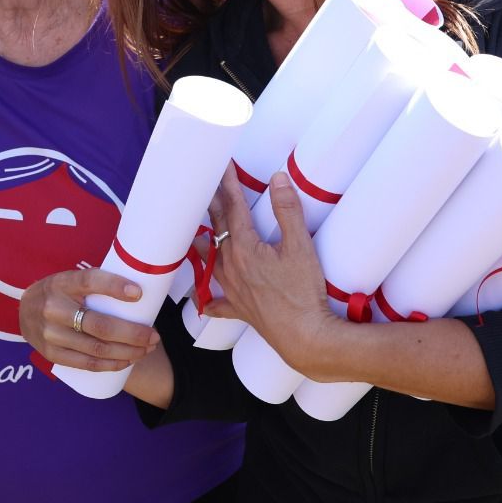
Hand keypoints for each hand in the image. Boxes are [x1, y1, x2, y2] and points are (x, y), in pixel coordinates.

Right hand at [19, 269, 157, 372]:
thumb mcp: (70, 279)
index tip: (138, 293)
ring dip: (128, 352)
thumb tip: (139, 292)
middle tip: (154, 336)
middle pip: (100, 325)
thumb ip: (95, 284)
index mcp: (61, 283)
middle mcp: (53, 308)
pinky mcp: (50, 354)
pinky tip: (127, 360)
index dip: (115, 286)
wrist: (24, 311)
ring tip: (146, 349)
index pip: (89, 281)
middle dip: (133, 334)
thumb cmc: (59, 293)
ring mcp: (50, 334)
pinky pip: (86, 364)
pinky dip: (111, 364)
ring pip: (97, 349)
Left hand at [204, 166, 337, 374]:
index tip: (224, 165)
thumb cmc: (303, 292)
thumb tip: (277, 179)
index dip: (229, 183)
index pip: (233, 206)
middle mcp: (231, 266)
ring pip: (211, 260)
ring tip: (197, 232)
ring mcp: (232, 289)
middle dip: (213, 204)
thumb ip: (287, 211)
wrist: (304, 336)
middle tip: (205, 186)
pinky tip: (200, 299)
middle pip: (217, 228)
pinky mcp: (239, 309)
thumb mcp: (300, 246)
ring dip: (205, 243)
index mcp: (244, 246)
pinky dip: (208, 297)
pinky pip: (217, 302)